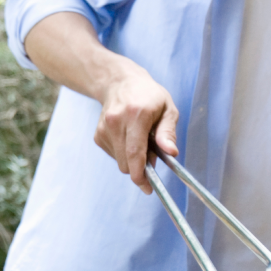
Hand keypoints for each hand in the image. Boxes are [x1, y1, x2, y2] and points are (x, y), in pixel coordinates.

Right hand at [23, 12, 179, 194]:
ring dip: (132, 159)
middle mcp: (116, 122)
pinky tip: (128, 137)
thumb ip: (168, 132)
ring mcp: (104, 128)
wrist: (119, 82)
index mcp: (136, 115)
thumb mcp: (167, 108)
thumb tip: (171, 153)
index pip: (135, 152)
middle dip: (140, 168)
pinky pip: (114, 155)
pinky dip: (123, 153)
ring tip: (140, 140)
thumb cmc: (148, 95)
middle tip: (153, 156)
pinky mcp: (98, 135)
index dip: (141, 174)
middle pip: (126, 162)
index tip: (148, 188)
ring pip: (120, 162)